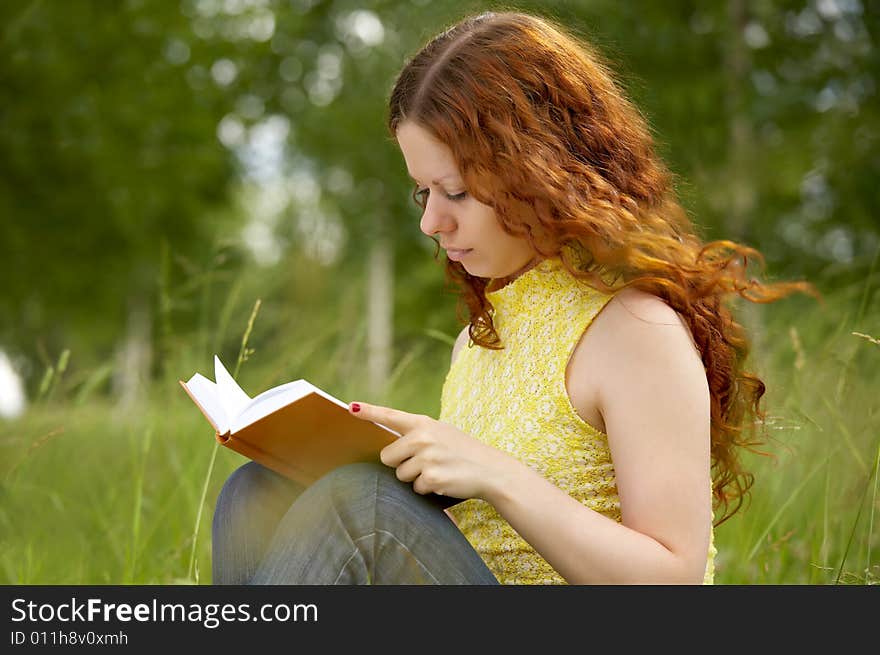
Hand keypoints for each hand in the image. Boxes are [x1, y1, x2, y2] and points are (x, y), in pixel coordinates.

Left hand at [347, 401, 513, 500]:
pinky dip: (427, 489)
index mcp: (424, 423)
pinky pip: (415, 488)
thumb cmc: (463, 451)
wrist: (491, 470)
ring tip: (438, 470)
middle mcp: (423, 438)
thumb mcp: (441, 433)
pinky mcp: (431, 478)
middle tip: (425, 461)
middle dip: (400, 463)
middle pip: (387, 457)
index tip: (350, 407)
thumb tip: (387, 450)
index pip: (390, 416)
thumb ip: (417, 434)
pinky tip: (444, 480)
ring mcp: (427, 458)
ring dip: (416, 478)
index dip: (369, 412)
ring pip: (400, 475)